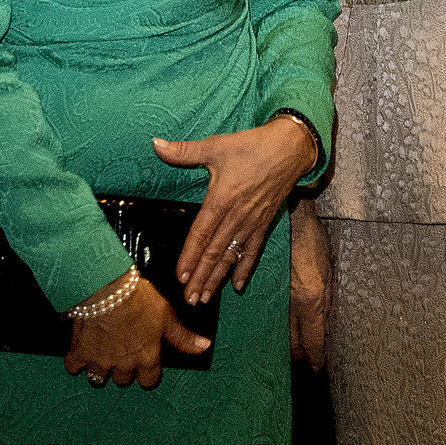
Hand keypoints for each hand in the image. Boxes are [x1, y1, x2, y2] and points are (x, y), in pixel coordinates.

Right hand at [64, 275, 209, 388]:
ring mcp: (100, 361)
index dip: (146, 371)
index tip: (143, 359)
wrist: (108, 287)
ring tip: (102, 352)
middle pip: (123, 379)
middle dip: (123, 368)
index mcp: (146, 358)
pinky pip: (74, 367)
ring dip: (101, 367)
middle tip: (122, 350)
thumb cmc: (139, 299)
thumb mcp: (166, 316)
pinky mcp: (80, 352)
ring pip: (99, 377)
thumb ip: (182, 337)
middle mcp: (123, 365)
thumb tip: (204, 347)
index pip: (148, 380)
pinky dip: (76, 361)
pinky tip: (81, 350)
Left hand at [154, 116, 316, 304]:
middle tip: (189, 299)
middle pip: (215, 253)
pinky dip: (245, 268)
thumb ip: (184, 151)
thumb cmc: (250, 146)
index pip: (201, 235)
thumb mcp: (215, 146)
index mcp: (221, 200)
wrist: (289, 149)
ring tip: (205, 298)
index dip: (190, 257)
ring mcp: (251, 222)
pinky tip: (238, 285)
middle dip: (200, 277)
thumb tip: (155, 145)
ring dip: (217, 278)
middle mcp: (236, 217)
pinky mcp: (264, 223)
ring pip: (231, 256)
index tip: (180, 277)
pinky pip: (253, 250)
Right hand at [289, 199, 330, 368]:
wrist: (290, 220)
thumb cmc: (314, 242)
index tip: (318, 368)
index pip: (313, 339)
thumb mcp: (330, 271)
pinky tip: (280, 330)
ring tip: (294, 351)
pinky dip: (278, 326)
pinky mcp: (267, 290)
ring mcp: (277, 297)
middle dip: (301, 354)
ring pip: (281, 331)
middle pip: (294, 341)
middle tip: (306, 362)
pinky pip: (273, 316)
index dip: (316, 357)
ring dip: (288, 343)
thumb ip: (328, 300)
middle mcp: (291, 303)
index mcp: (310, 300)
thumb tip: (327, 324)